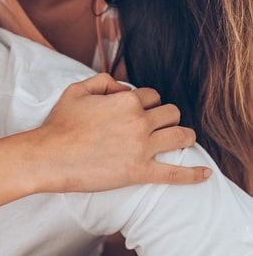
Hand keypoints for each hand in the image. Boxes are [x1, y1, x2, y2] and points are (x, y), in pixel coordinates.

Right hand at [31, 73, 210, 192]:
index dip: (147, 100)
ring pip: (180, 136)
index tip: (140, 108)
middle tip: (160, 123)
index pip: (152, 95)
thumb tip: (121, 87)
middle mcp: (139, 121)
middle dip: (167, 115)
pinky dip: (193, 174)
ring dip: (185, 135)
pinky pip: (175, 174)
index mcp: (126, 100)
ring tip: (184, 138)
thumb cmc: (60, 124)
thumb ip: (103, 81)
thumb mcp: (77, 90)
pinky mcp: (140, 172)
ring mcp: (142, 147)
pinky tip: (205, 173)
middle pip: (171, 113)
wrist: (51, 156)